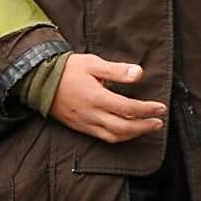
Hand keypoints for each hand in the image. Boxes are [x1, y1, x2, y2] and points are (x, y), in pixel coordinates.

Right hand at [48, 53, 167, 143]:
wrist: (39, 81)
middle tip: (159, 122)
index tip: (161, 107)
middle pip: (123, 128)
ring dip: (133, 134)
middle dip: (144, 127)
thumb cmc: (68, 69)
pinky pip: (102, 137)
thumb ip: (117, 70)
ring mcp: (85, 123)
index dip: (147, 110)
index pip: (128, 109)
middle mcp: (91, 114)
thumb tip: (139, 73)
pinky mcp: (80, 127)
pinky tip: (126, 131)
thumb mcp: (93, 63)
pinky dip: (118, 137)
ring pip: (113, 136)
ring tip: (147, 127)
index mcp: (96, 98)